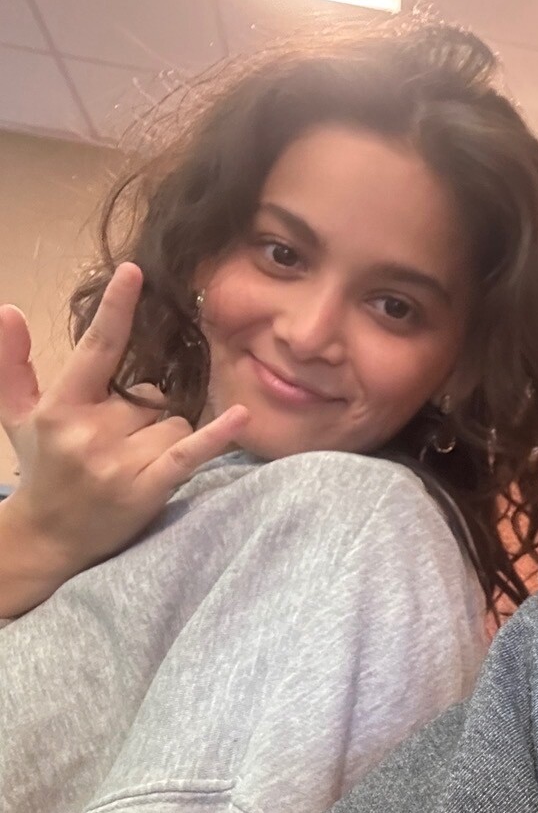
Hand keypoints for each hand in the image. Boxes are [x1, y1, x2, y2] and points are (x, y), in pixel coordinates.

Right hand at [0, 263, 247, 584]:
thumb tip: (9, 309)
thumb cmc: (42, 467)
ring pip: (173, 420)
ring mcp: (120, 462)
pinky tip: (240, 417)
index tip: (134, 273)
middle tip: (116, 442)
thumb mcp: (17, 414)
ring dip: (165, 434)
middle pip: (150, 394)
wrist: (49, 538)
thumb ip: (11, 362)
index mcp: (63, 407)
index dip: (117, 309)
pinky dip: (216, 436)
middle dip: (143, 411)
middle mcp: (91, 432)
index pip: (97, 349)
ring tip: (132, 461)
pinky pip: (190, 452)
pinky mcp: (148, 488)